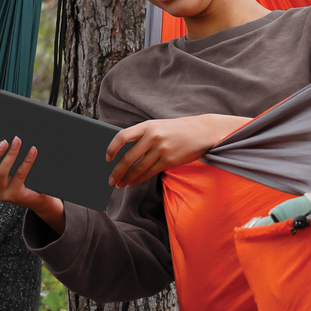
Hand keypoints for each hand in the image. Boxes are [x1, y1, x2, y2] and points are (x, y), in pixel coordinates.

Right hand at [0, 137, 65, 233]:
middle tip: (4, 141)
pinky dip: (27, 160)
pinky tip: (32, 150)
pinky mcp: (15, 195)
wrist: (33, 198)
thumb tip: (2, 139)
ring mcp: (1, 194)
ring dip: (10, 154)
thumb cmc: (15, 179)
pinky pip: (20, 175)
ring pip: (1, 172)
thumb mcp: (2, 170)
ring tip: (17, 141)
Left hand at [105, 114, 250, 186]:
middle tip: (110, 180)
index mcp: (147, 126)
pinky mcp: (169, 161)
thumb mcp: (157, 126)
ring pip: (138, 168)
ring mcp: (161, 150)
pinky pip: (149, 173)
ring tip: (120, 184)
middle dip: (117, 171)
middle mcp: (153, 137)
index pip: (122, 136)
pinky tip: (133, 182)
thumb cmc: (177, 129)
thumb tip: (123, 153)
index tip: (107, 158)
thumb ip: (142, 136)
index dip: (112, 148)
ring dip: (127, 178)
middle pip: (128, 157)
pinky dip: (139, 179)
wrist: (203, 131)